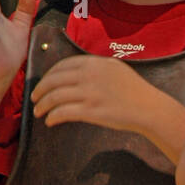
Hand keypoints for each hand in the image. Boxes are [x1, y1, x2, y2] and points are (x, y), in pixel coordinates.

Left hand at [31, 55, 152, 132]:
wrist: (149, 108)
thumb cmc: (135, 91)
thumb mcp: (115, 68)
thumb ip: (95, 67)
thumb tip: (76, 72)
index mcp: (93, 63)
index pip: (62, 66)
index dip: (48, 75)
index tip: (43, 84)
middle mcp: (88, 75)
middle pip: (54, 80)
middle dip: (40, 90)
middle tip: (34, 98)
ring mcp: (89, 93)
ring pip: (55, 97)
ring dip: (42, 105)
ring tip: (38, 111)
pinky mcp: (91, 111)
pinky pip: (63, 112)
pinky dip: (53, 117)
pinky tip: (50, 121)